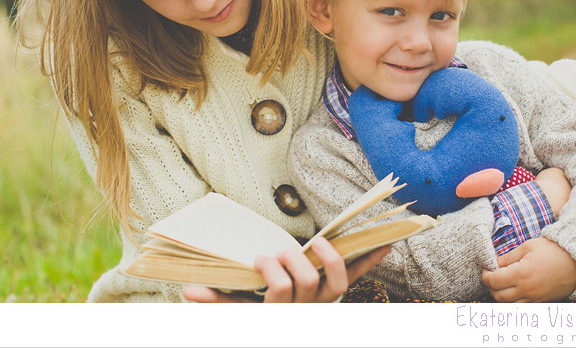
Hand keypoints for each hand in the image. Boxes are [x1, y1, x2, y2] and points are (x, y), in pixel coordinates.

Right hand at [182, 238, 390, 302]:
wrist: (286, 332)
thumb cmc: (258, 318)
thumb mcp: (235, 312)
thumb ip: (215, 302)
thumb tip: (188, 290)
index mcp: (278, 312)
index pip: (280, 291)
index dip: (273, 273)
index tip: (260, 260)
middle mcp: (305, 310)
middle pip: (306, 282)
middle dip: (292, 262)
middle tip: (278, 253)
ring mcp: (323, 304)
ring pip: (336, 283)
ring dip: (331, 258)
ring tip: (318, 242)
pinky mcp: (335, 295)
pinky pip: (355, 279)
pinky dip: (370, 262)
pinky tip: (386, 245)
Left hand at [481, 237, 575, 301]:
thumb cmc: (552, 250)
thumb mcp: (527, 247)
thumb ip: (508, 257)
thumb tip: (494, 264)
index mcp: (521, 274)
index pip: (494, 281)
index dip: (485, 275)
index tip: (486, 269)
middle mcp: (527, 289)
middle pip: (498, 296)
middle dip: (490, 286)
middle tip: (491, 275)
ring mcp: (535, 298)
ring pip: (508, 305)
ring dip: (500, 295)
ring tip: (501, 283)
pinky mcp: (541, 302)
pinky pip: (522, 307)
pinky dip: (513, 301)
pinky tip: (513, 290)